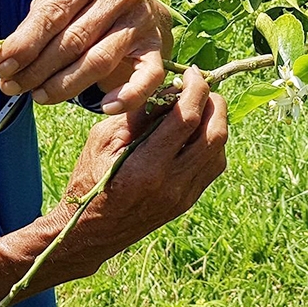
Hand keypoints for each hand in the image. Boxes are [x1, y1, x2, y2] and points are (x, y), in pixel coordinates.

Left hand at [0, 0, 169, 113]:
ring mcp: (144, 20)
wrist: (136, 5)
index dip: (26, 42)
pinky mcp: (158, 48)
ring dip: (64, 85)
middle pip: (74, 39)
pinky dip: (127, 96)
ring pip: (99, 61)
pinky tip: (106, 107)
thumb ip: (36, 23)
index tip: (3, 66)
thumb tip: (8, 60)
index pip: (54, 11)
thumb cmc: (87, 4)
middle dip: (38, 68)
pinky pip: (147, 78)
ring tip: (38, 96)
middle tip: (13, 87)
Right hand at [48, 67, 227, 269]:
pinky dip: (211, 142)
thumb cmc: (88, 181)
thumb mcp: (102, 140)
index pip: (187, 118)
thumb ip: (138, 114)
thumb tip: (170, 89)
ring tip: (199, 105)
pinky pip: (213, 166)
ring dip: (216, 121)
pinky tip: (196, 131)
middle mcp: (172, 184)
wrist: (89, 233)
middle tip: (201, 86)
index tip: (190, 73)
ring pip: (219, 150)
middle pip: (214, 133)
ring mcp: (183, 196)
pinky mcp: (187, 201)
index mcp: (147, 167)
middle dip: (214, 102)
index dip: (195, 88)